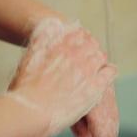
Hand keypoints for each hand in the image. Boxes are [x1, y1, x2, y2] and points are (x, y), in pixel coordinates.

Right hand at [7, 18, 116, 136]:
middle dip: (90, 48)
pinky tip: (106, 74)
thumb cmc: (25, 88)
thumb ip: (41, 40)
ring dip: (98, 59)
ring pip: (100, 56)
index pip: (77, 33)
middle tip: (88, 55)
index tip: (80, 41)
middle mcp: (75, 53)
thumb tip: (49, 25)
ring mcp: (87, 69)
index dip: (80, 38)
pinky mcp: (96, 85)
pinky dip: (109, 71)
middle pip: (90, 43)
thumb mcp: (30, 57)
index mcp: (59, 45)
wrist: (32, 110)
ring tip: (96, 66)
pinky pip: (110, 72)